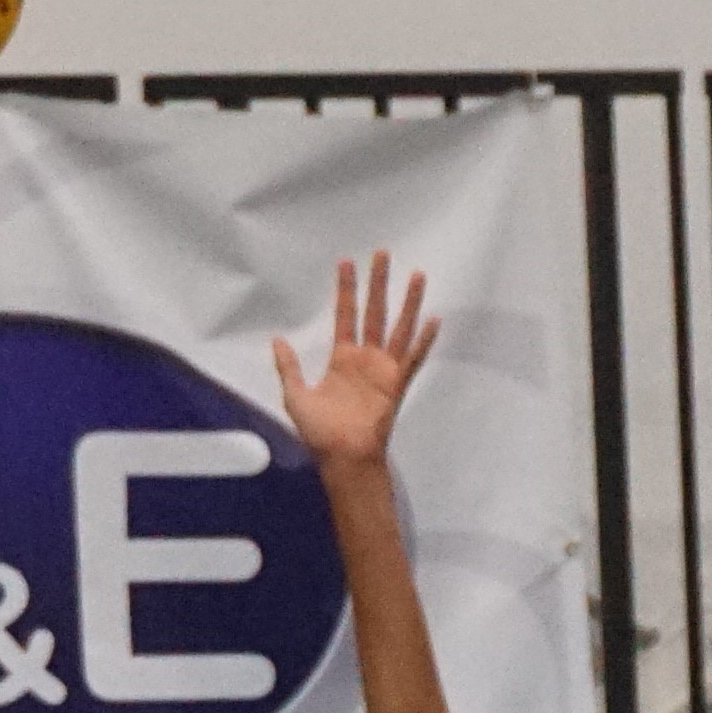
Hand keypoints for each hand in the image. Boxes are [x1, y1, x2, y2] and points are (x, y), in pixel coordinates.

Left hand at [272, 252, 438, 472]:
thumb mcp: (295, 397)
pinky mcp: (396, 385)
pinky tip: (434, 320)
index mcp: (342, 359)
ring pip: (399, 328)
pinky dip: (424, 341)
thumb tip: (277, 341)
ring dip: (408, 302)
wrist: (342, 458)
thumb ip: (288, 368)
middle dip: (378, 284)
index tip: (347, 263)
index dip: (346, 291)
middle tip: (382, 254)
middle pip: (374, 313)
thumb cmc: (320, 433)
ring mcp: (383, 370)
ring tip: (416, 276)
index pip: (346, 316)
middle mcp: (365, 359)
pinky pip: (413, 359)